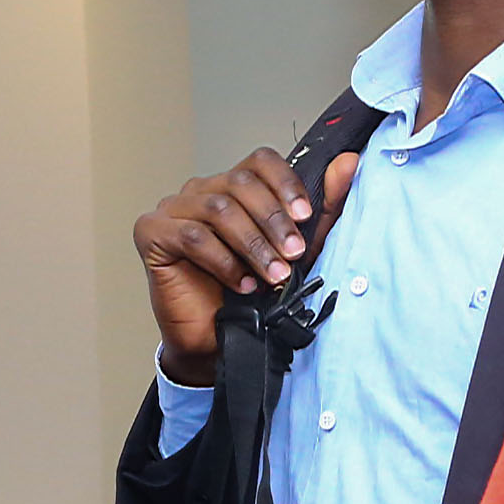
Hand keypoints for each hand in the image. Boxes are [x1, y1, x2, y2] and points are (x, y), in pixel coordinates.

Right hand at [134, 149, 360, 386]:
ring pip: (218, 208)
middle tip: (293, 254)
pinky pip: (191, 235)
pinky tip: (240, 284)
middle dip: (273, 221)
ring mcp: (173, 209)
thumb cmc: (251, 294)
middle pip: (240, 183)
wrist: (215, 341)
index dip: (285, 183)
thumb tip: (351, 163)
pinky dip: (222, 261)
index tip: (305, 215)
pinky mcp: (152, 233)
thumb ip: (323, 210)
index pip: (260, 161)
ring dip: (253, 245)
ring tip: (272, 276)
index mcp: (234, 187)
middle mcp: (201, 191)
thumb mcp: (297, 251)